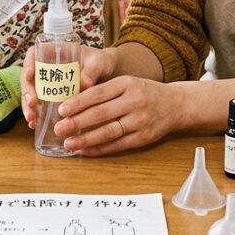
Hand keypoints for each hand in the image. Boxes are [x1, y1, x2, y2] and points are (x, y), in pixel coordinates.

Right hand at [20, 45, 115, 127]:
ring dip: (28, 106)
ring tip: (31, 119)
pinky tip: (35, 124)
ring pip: (31, 93)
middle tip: (31, 103)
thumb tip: (84, 83)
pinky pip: (39, 105)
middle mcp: (46, 68)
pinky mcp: (51, 98)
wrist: (106, 76)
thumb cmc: (101, 63)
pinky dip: (36, 114)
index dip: (28, 64)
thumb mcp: (99, 63)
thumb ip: (92, 70)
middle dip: (27, 92)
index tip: (29, 76)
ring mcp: (47, 84)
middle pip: (29, 77)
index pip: (34, 54)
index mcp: (54, 52)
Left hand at [51, 76, 179, 155]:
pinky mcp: (143, 138)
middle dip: (77, 122)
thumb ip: (105, 91)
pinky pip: (118, 145)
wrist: (175, 104)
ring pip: (108, 132)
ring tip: (68, 144)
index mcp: (126, 84)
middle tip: (59, 129)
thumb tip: (73, 103)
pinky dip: (100, 149)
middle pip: (100, 113)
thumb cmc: (145, 92)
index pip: (97, 93)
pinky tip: (85, 151)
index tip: (61, 110)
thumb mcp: (127, 83)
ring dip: (86, 139)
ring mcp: (140, 121)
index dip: (78, 103)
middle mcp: (134, 101)